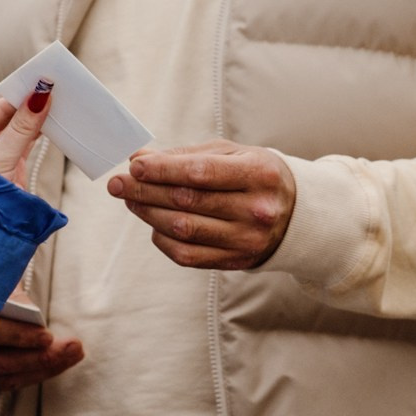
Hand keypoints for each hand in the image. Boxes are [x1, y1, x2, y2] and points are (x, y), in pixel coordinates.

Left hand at [0, 83, 52, 187]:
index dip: (21, 94)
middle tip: (56, 85)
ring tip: (62, 100)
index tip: (44, 80)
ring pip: (21, 125)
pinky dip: (43, 131)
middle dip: (32, 102)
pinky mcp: (11, 162)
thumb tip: (41, 95)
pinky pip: (29, 139)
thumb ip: (23, 127)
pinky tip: (58, 120)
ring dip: (39, 115)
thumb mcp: (1, 158)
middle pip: (10, 113)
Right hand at [0, 316, 83, 394]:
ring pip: (5, 376)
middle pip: (3, 361)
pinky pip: (2, 381)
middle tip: (75, 347)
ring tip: (74, 354)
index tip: (46, 336)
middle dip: (42, 357)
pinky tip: (53, 364)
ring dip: (44, 368)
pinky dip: (30, 374)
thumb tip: (25, 282)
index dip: (19, 336)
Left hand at [107, 141, 296, 269]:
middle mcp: (256, 209)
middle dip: (145, 191)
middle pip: (187, 201)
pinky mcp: (236, 261)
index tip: (135, 166)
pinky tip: (153, 223)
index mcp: (260, 173)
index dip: (163, 170)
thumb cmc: (257, 176)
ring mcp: (247, 239)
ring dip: (148, 214)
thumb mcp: (232, 154)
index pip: (201, 173)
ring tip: (131, 200)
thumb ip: (186, 156)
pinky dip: (162, 238)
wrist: (296, 215)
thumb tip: (140, 159)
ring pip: (183, 229)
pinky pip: (187, 255)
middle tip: (118, 184)